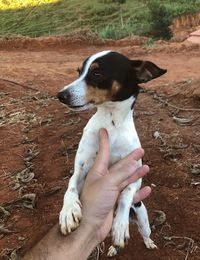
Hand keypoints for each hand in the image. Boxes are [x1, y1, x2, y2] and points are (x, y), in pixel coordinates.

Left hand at [80, 128, 150, 243]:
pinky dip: (137, 193)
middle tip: (140, 150)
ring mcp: (111, 191)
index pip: (103, 152)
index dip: (104, 141)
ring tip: (146, 167)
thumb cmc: (94, 201)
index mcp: (98, 172)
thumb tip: (133, 163)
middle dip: (130, 158)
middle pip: (120, 166)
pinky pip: (129, 195)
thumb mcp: (107, 183)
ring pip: (126, 179)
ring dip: (136, 174)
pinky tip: (146, 189)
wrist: (90, 226)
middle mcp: (105, 179)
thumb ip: (121, 173)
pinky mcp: (116, 202)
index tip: (103, 130)